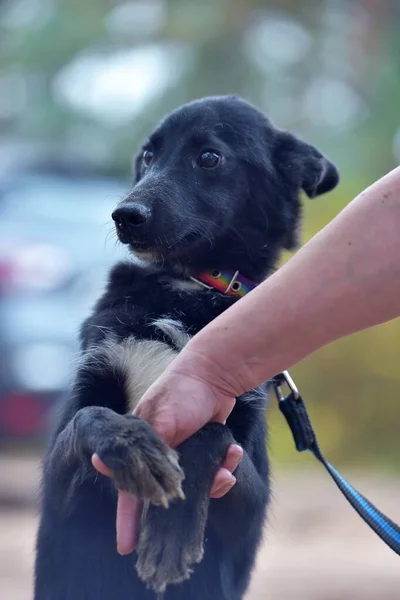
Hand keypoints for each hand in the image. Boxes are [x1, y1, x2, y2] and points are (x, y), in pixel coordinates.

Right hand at [92, 350, 243, 553]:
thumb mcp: (159, 421)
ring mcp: (186, 454)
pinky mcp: (205, 451)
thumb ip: (139, 449)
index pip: (132, 490)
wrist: (215, 374)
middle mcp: (162, 455)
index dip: (129, 519)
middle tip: (201, 507)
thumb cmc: (181, 394)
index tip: (127, 547)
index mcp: (143, 449)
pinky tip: (233, 454)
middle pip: (171, 494)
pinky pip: (215, 472)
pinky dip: (226, 467)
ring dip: (215, 483)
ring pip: (198, 487)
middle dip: (188, 502)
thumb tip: (98, 463)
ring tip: (226, 471)